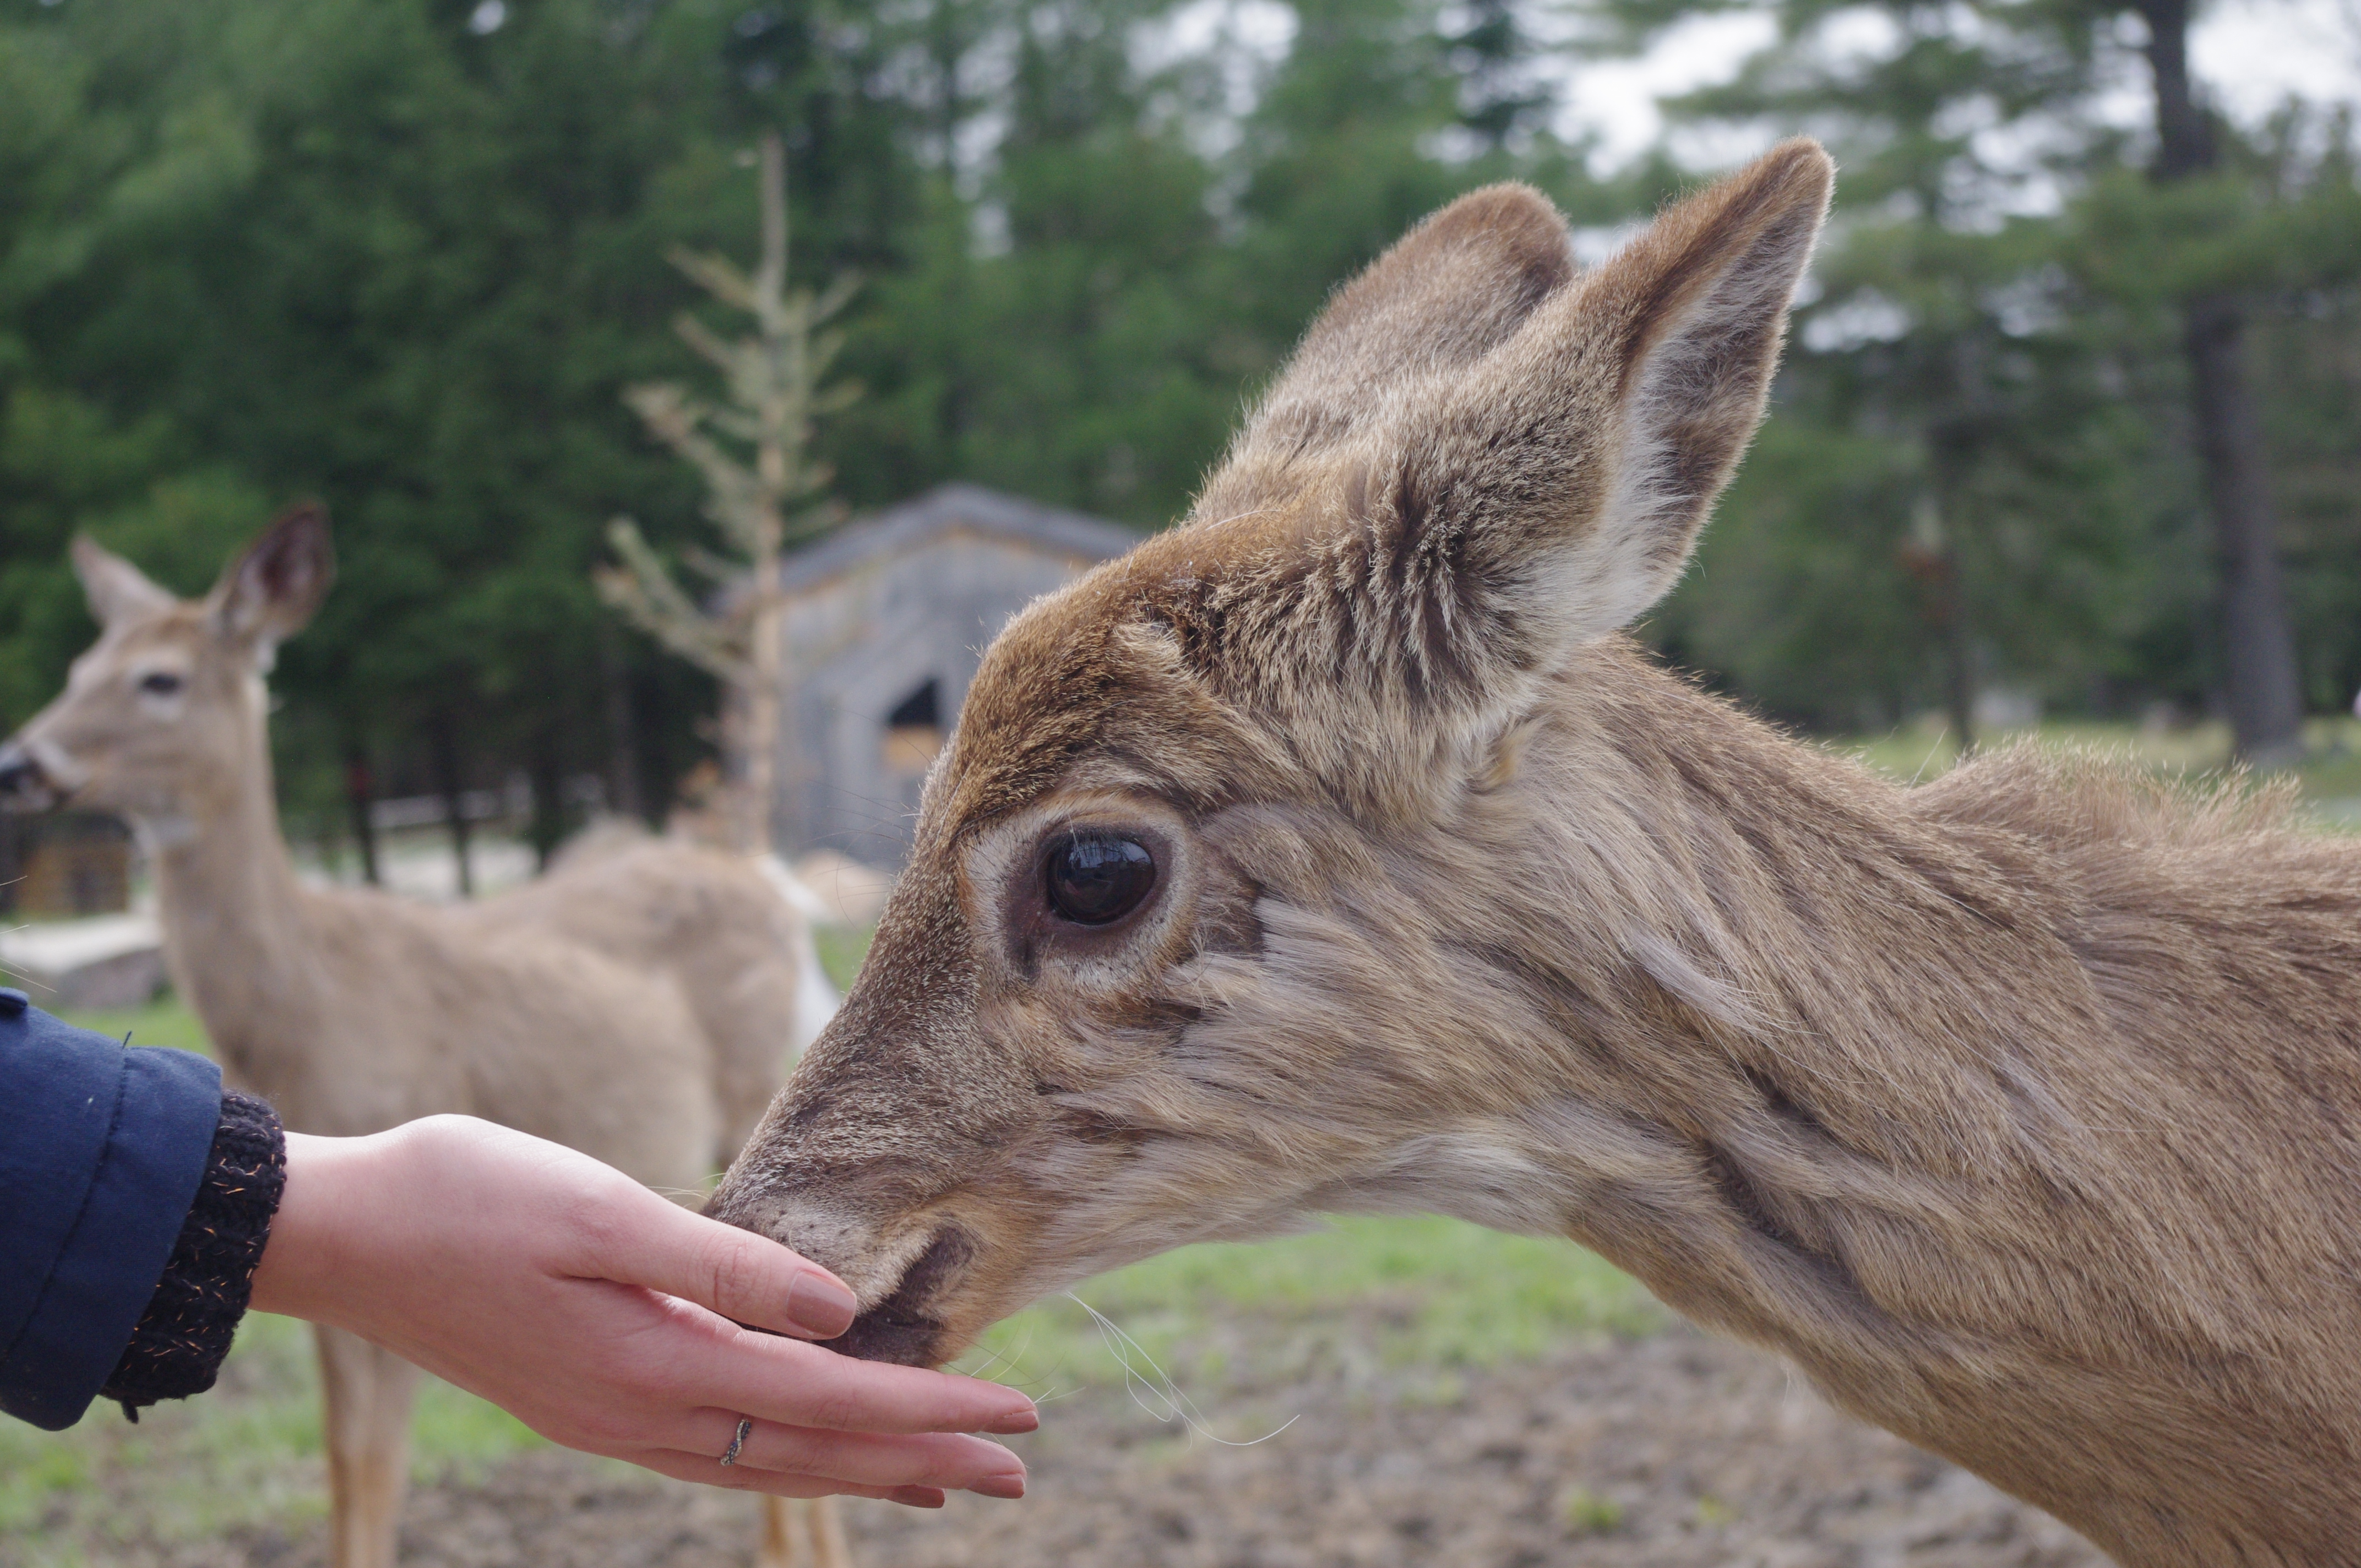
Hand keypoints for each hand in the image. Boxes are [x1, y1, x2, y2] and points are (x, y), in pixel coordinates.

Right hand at [248, 1114, 1034, 1505]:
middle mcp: (642, 1414)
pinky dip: (788, 1459)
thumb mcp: (596, 1207)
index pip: (830, 1394)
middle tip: (1021, 1472)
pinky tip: (813, 1451)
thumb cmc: (464, 1195)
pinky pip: (716, 1454)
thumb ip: (722, 1266)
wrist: (342, 1235)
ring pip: (769, 1463)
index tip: (1016, 1416)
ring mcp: (612, 1420)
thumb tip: (840, 1312)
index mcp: (656, 1362)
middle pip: (814, 1449)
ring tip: (943, 1483)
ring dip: (863, 1470)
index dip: (931, 1409)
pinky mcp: (590, 1404)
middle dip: (923, 1460)